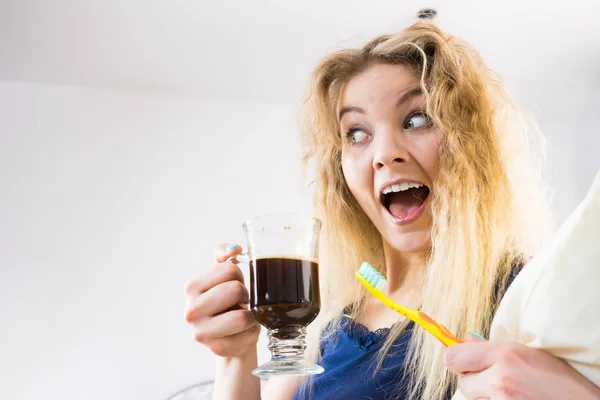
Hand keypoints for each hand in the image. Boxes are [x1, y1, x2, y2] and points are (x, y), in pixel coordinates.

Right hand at [184, 243, 259, 357]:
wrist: (229, 334)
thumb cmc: (227, 300)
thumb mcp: (222, 274)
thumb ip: (224, 255)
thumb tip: (234, 249)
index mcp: (191, 287)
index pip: (229, 270)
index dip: (239, 275)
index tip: (234, 283)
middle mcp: (191, 311)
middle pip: (236, 290)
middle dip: (246, 294)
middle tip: (241, 301)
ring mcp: (202, 333)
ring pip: (242, 317)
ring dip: (251, 314)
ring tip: (244, 315)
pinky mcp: (217, 349)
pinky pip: (248, 335)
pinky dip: (253, 331)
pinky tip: (243, 331)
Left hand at [444, 333, 599, 399]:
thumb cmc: (561, 380)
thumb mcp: (529, 353)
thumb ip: (493, 347)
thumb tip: (464, 338)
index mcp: (505, 355)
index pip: (453, 357)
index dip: (457, 359)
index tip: (462, 360)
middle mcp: (500, 379)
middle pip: (462, 383)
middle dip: (474, 381)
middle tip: (494, 379)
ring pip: (474, 399)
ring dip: (485, 395)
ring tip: (513, 392)